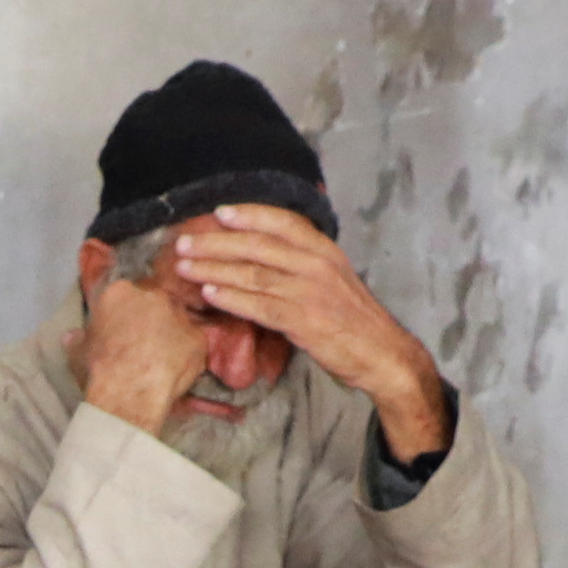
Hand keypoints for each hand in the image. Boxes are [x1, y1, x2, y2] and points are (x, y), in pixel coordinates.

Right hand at [78, 263, 208, 436]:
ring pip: (177, 320)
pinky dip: (187, 355)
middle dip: (152, 317)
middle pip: (156, 300)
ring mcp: (178, 314)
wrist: (129, 391)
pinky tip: (176, 371)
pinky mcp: (198, 338)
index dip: (127, 311)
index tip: (125, 326)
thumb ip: (78, 339)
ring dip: (171, 334)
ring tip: (162, 358)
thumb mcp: (78, 352)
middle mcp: (152, 295)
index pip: (126, 292)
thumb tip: (70, 336)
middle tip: (145, 341)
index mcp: (120, 292)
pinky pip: (193, 344)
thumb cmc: (99, 368)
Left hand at [167, 206, 454, 458]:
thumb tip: (268, 256)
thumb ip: (304, 265)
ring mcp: (310, 292)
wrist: (383, 354)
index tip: (219, 212)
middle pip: (257, 245)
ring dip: (213, 269)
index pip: (282, 222)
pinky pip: (259, 305)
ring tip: (184, 267)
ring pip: (253, 273)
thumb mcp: (334, 280)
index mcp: (325, 250)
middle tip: (184, 242)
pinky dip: (231, 298)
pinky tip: (208, 293)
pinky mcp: (304, 321)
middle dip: (216, 243)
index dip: (249, 215)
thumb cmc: (355, 321)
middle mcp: (316, 264)